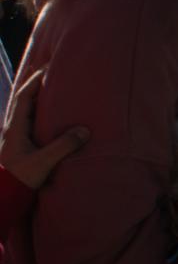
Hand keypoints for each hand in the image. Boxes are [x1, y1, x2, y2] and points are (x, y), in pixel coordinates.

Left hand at [0, 70, 88, 190]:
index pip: (24, 97)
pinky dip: (36, 111)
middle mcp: (12, 129)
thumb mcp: (42, 163)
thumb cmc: (18, 178)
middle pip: (22, 100)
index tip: (48, 68)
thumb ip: (63, 146)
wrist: (2, 195)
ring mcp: (13, 137)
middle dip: (34, 84)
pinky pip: (27, 121)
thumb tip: (84, 131)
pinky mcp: (18, 145)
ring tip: (49, 88)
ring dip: (35, 98)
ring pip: (23, 111)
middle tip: (47, 71)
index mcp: (15, 128)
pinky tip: (45, 114)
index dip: (35, 81)